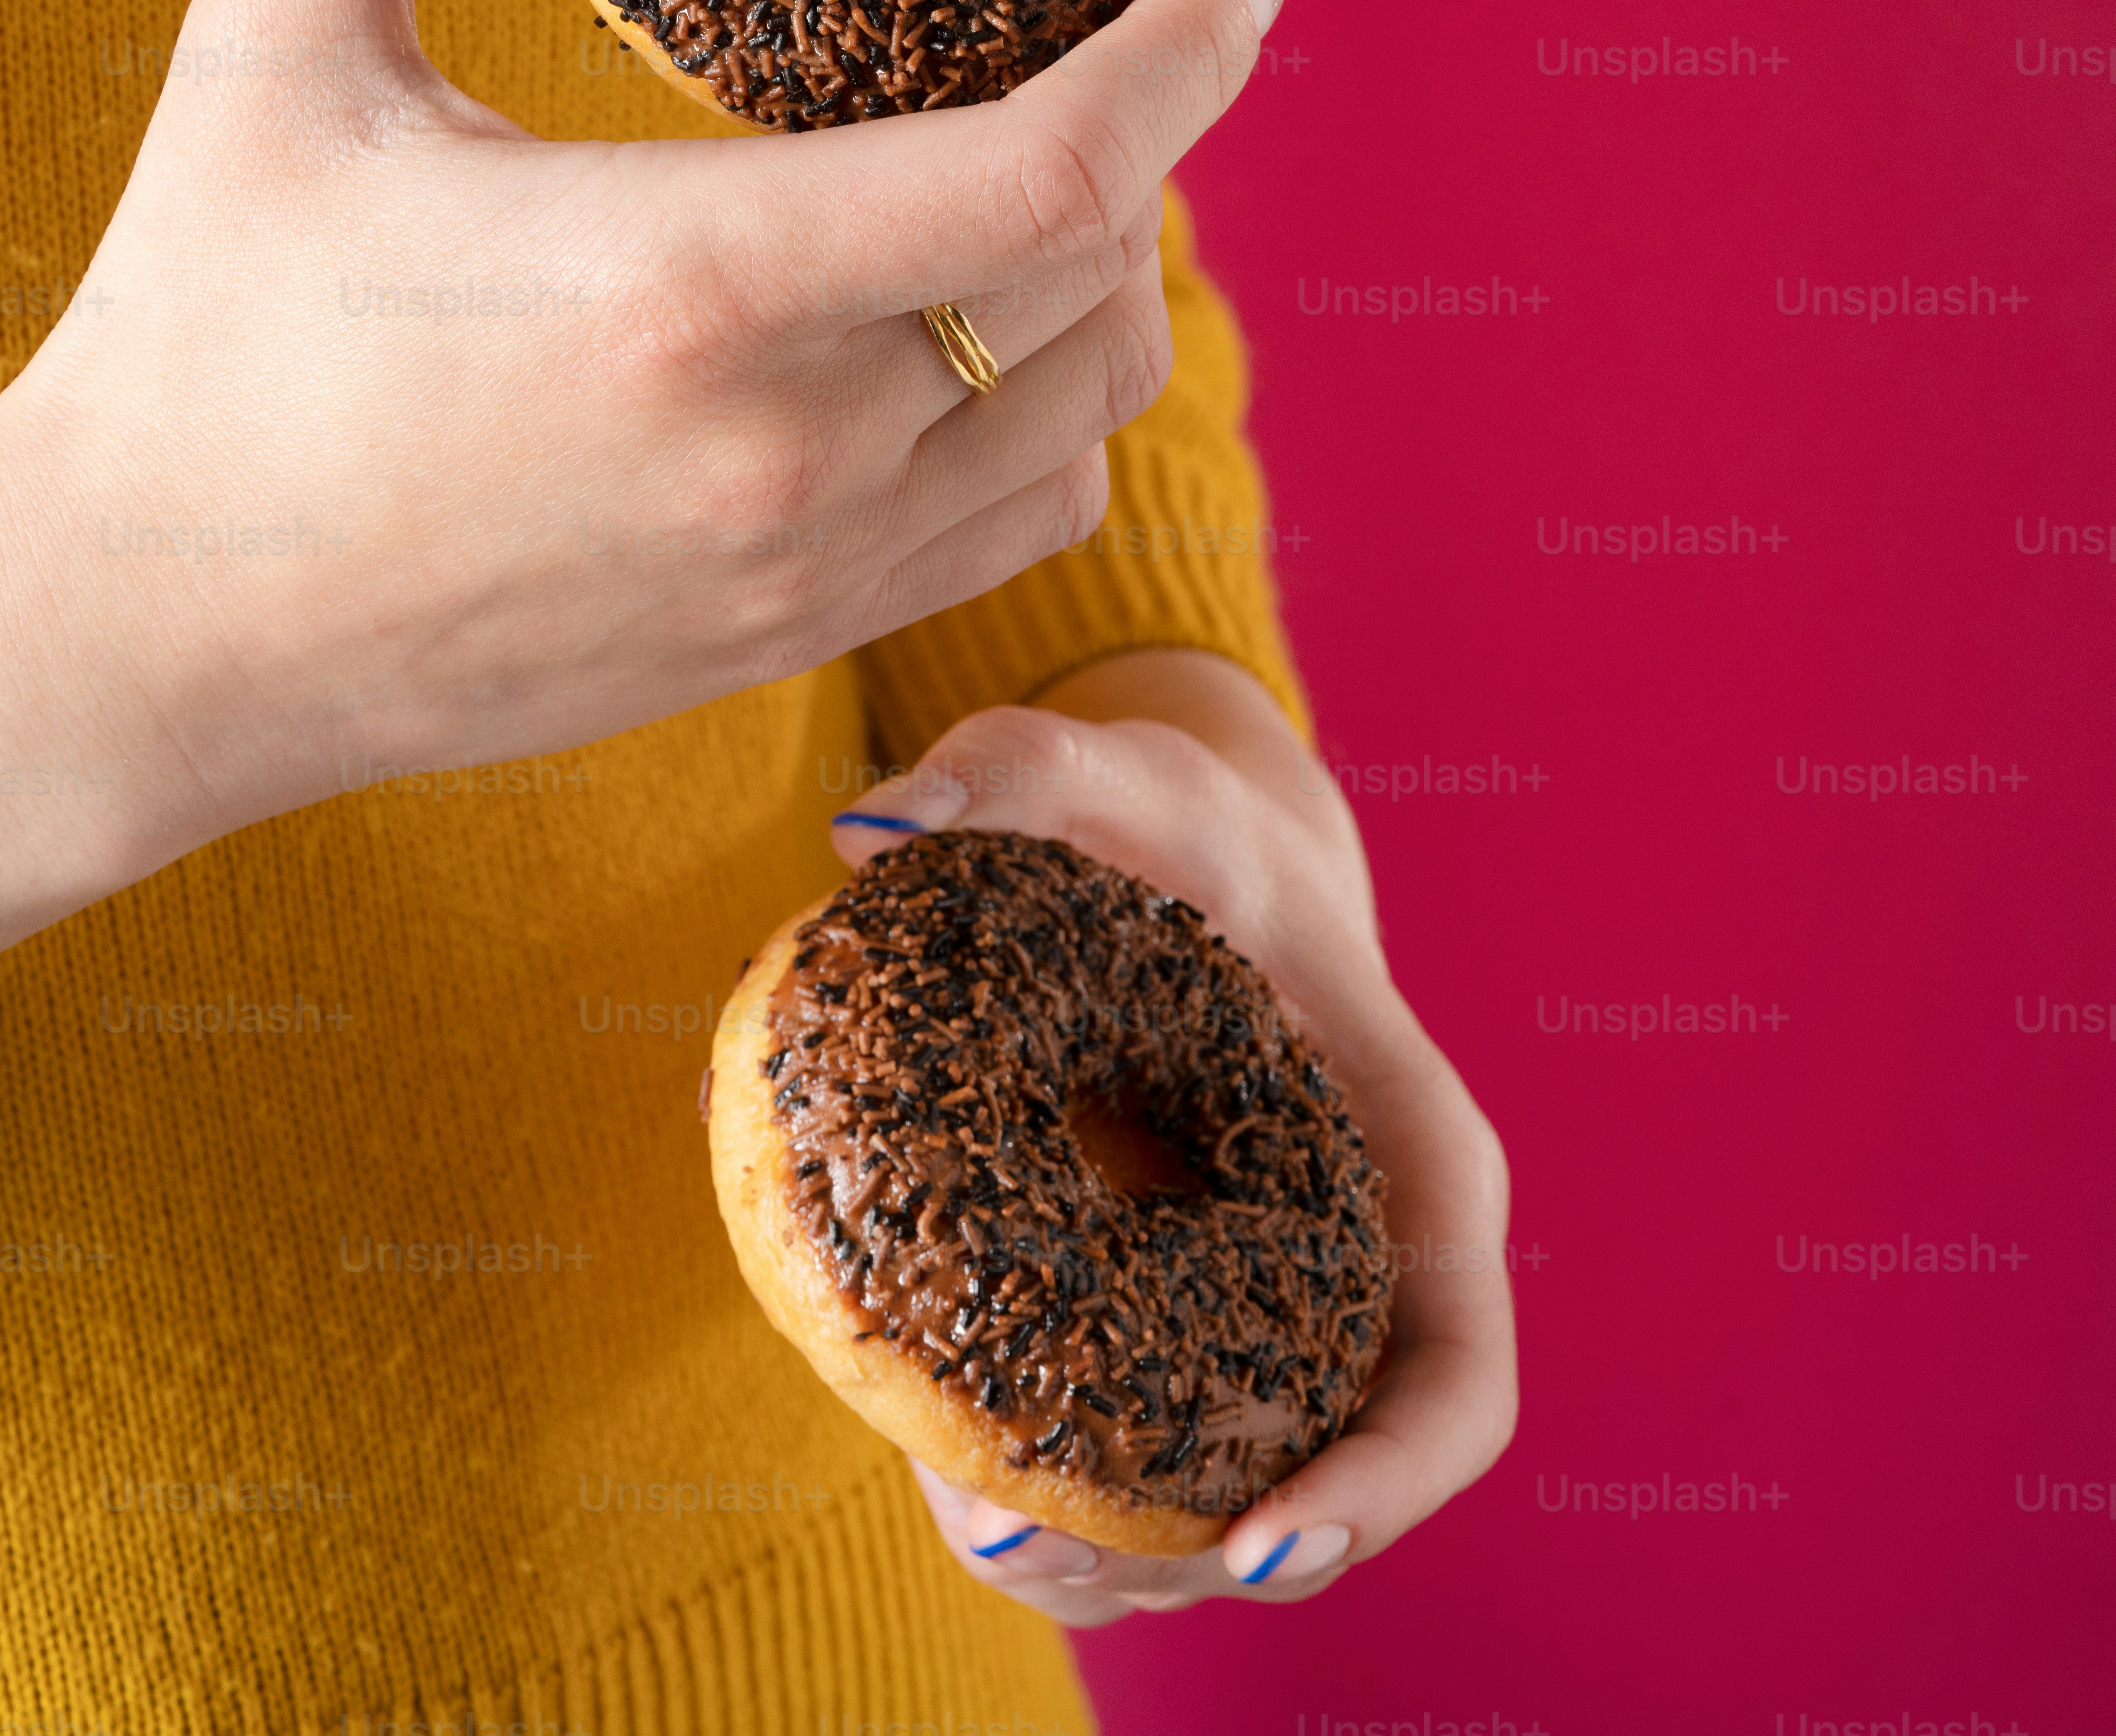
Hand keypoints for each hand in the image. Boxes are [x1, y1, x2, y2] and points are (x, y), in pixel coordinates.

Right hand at [0, 0, 1286, 954]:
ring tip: (1059, 169)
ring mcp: (797, 576)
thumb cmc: (196, 334)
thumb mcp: (271, 47)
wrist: (140, 643)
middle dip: (1158, 138)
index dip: (1194, 51)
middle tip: (1133, 30)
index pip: (1061, 169)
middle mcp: (784, 455)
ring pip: (1096, 408)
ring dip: (1114, 278)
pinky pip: (1022, 523)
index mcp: (689, 288)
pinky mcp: (781, 650)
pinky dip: (1055, 411)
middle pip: (1109, 276)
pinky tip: (984, 330)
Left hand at [828, 651, 1517, 1621]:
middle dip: (1188, 1560)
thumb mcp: (1102, 768)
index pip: (1457, 1381)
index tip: (1254, 1549)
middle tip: (1016, 1551)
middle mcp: (1376, 1263)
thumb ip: (1003, 769)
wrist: (1170, 841)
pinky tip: (943, 1472)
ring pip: (1236, 1495)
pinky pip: (1159, 1450)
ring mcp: (1290, 1308)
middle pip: (1335, 1485)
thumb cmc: (1162, 808)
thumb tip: (870, 832)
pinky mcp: (1194, 1318)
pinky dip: (1066, 1495)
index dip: (1381, 1488)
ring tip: (963, 1529)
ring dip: (1112, 1558)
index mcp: (1415, 1163)